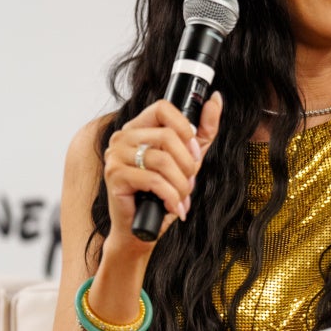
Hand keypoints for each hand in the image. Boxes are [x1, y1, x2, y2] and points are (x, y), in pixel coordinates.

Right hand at [101, 93, 222, 245]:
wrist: (139, 230)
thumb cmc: (161, 195)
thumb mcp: (188, 160)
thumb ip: (203, 131)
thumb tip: (216, 100)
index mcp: (138, 128)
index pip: (163, 107)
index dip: (185, 127)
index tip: (194, 149)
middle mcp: (122, 137)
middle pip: (166, 136)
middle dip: (187, 164)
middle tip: (189, 181)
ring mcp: (115, 155)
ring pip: (162, 160)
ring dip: (181, 184)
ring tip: (181, 197)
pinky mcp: (114, 176)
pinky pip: (153, 180)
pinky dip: (171, 196)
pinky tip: (174, 206)